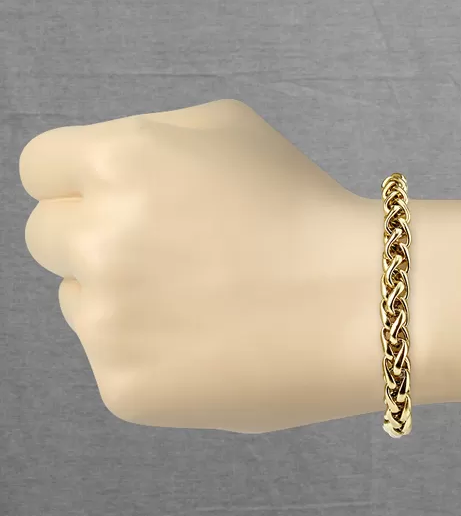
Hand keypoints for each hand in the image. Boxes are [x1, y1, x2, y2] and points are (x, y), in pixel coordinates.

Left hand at [20, 99, 383, 432]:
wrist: (364, 305)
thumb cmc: (306, 209)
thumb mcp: (229, 128)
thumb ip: (145, 138)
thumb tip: (95, 175)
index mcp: (120, 162)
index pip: (41, 167)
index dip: (77, 182)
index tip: (112, 201)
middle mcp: (100, 238)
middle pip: (46, 236)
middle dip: (93, 238)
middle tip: (166, 255)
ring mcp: (108, 320)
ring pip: (78, 300)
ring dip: (122, 297)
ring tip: (206, 303)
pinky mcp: (125, 386)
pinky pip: (114, 359)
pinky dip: (153, 353)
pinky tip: (213, 344)